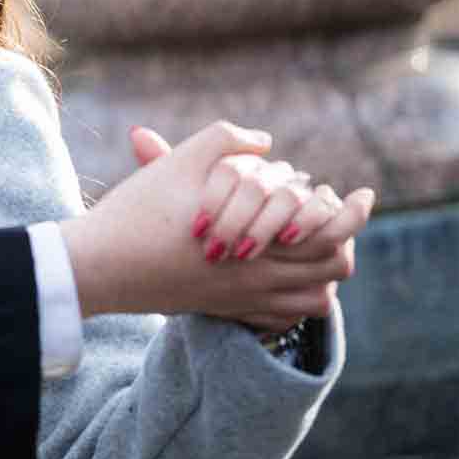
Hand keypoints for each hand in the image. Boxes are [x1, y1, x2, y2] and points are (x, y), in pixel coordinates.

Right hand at [60, 121, 359, 322]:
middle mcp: (256, 277)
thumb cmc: (136, 211)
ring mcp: (240, 300)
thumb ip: (224, 140)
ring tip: (320, 243)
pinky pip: (283, 319)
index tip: (361, 193)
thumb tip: (264, 141)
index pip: (329, 232)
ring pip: (314, 298)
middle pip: (330, 266)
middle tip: (340, 214)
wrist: (97, 266)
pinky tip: (289, 275)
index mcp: (254, 241)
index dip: (352, 211)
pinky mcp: (223, 311)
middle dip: (345, 237)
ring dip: (325, 271)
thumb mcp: (179, 162)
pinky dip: (298, 299)